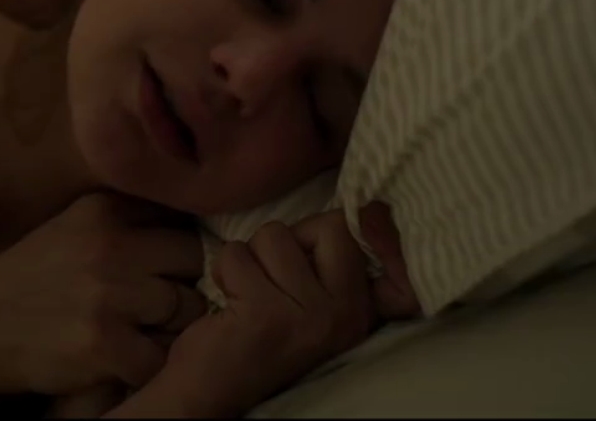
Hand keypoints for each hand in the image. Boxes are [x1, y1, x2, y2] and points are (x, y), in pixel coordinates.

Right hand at [0, 192, 209, 394]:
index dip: (176, 247)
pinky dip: (147, 365)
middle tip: (151, 305)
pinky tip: (123, 359)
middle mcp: (111, 245)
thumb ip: (124, 219)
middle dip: (180, 283)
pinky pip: (161, 356)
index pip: (180, 217)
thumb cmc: (27, 279)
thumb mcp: (71, 226)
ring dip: (171, 327)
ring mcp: (109, 295)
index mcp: (104, 209)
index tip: (164, 266)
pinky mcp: (105, 344)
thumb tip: (191, 226)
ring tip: (138, 332)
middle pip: (193, 259)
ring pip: (188, 309)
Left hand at [147, 204, 411, 417]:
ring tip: (247, 293)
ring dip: (249, 258)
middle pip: (328, 226)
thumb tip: (352, 205)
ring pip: (274, 236)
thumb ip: (328, 263)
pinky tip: (230, 304)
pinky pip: (238, 254)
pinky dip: (224, 271)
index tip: (355, 222)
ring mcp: (310, 316)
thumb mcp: (310, 303)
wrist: (212, 391)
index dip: (367, 222)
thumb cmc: (257, 337)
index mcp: (361, 310)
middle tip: (272, 279)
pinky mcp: (267, 314)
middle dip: (288, 240)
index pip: (383, 244)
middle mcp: (347, 315)